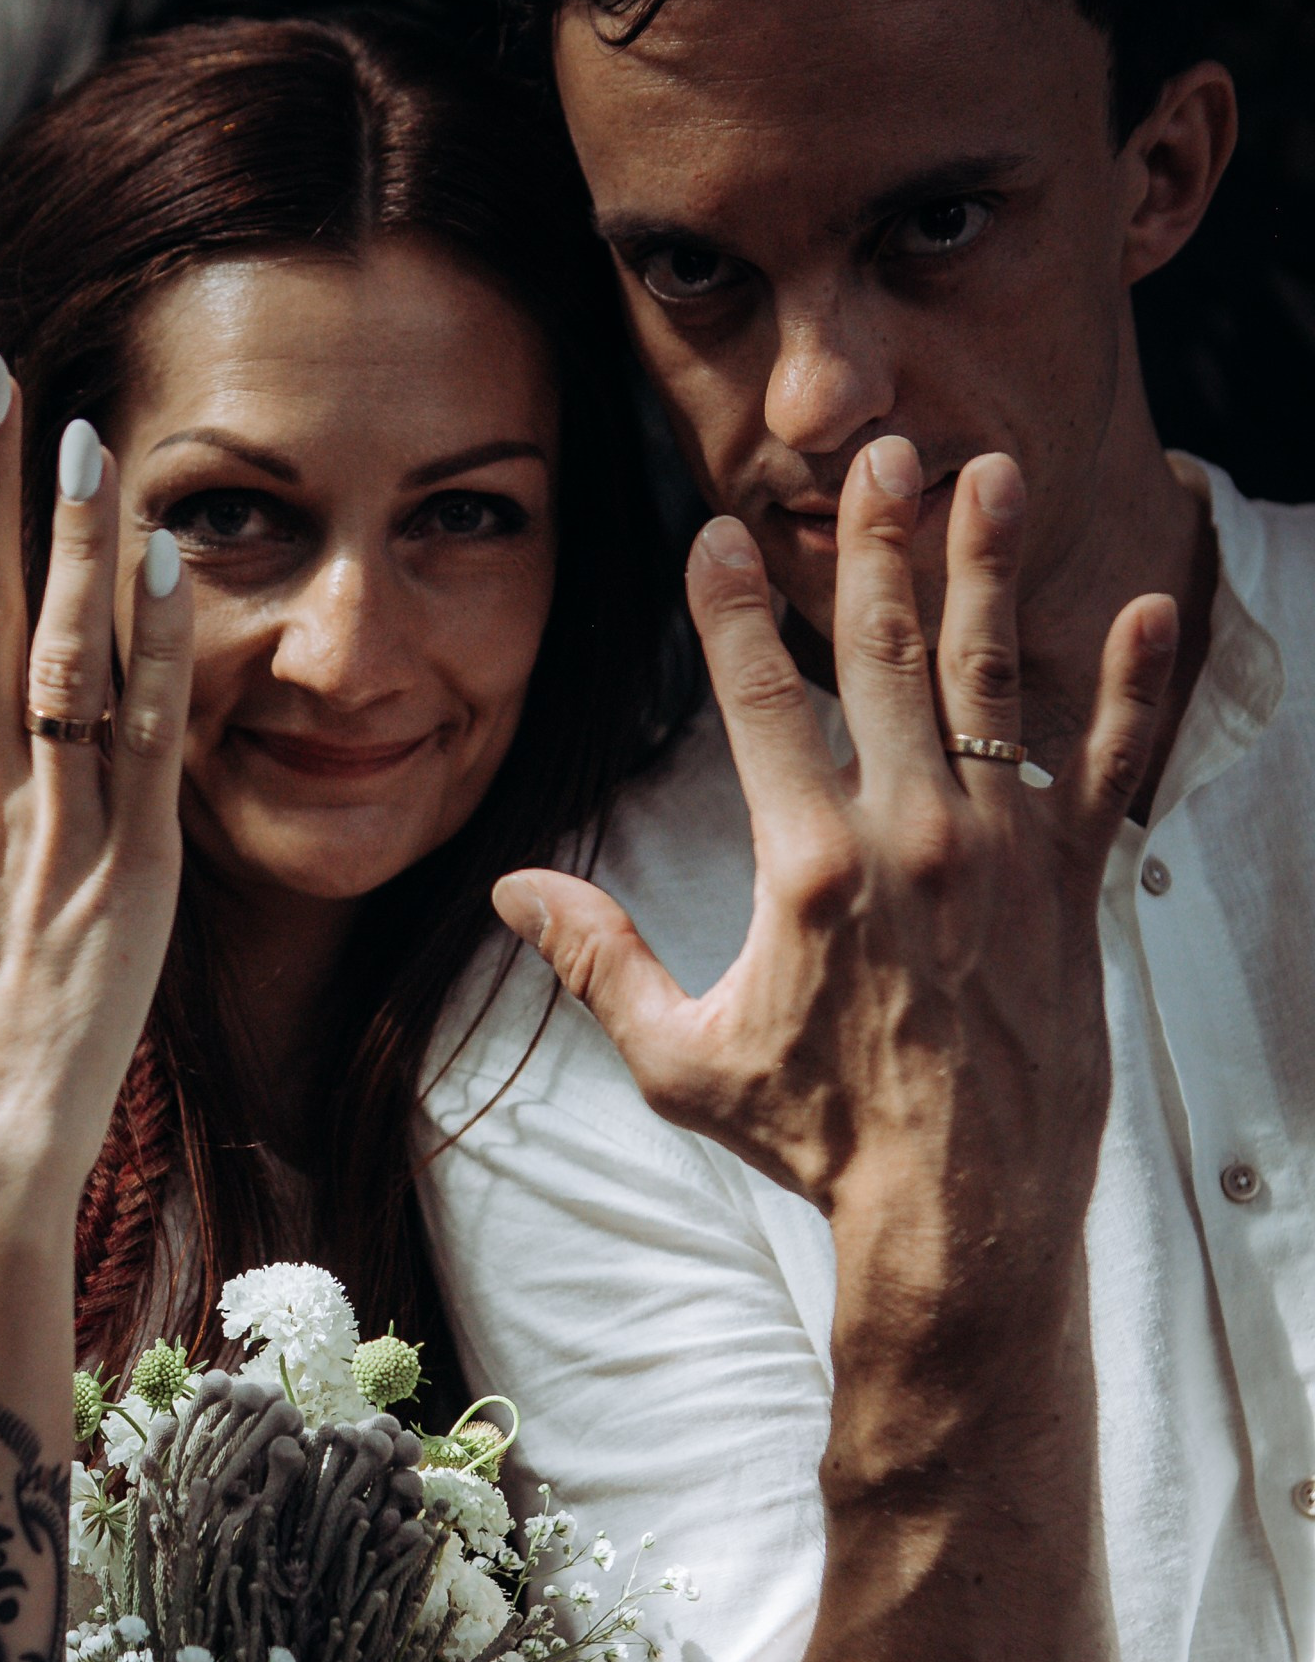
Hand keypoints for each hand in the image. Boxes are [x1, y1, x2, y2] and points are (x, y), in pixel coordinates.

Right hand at [495, 440, 1177, 1351]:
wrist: (959, 1210)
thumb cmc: (817, 1140)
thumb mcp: (680, 1059)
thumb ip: (600, 960)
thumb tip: (513, 890)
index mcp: (807, 866)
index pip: (758, 701)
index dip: (730, 611)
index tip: (716, 532)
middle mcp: (911, 835)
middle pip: (883, 654)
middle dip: (874, 543)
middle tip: (878, 451)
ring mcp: (1001, 851)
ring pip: (992, 680)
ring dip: (985, 571)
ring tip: (989, 475)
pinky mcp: (1073, 884)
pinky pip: (1109, 766)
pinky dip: (1130, 689)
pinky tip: (1147, 610)